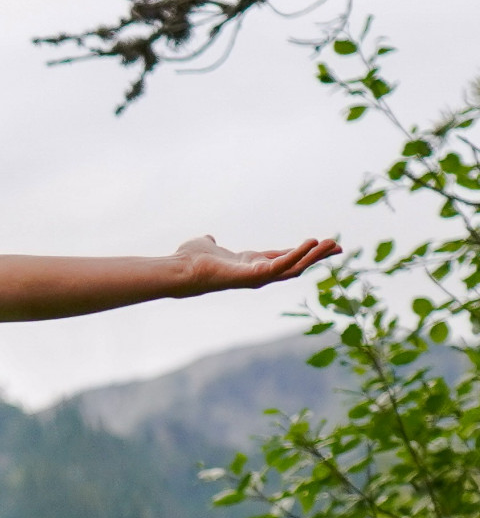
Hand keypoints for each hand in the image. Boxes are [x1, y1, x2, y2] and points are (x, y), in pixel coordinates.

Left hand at [172, 234, 339, 295]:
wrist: (179, 269)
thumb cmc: (189, 260)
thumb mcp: (206, 246)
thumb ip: (211, 243)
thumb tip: (208, 240)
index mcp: (251, 265)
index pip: (283, 259)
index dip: (302, 252)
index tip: (323, 244)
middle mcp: (257, 274)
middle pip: (294, 266)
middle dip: (316, 257)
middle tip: (339, 246)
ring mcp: (257, 277)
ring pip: (293, 268)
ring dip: (314, 257)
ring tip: (332, 244)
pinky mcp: (254, 277)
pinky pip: (281, 266)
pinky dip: (297, 255)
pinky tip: (311, 244)